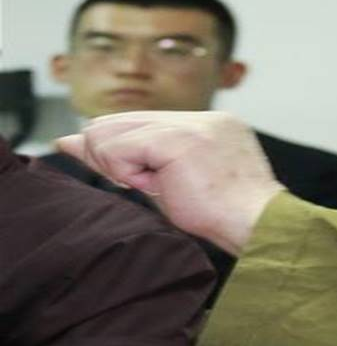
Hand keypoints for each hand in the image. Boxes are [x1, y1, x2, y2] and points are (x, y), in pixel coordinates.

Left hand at [56, 111, 284, 254]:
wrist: (260, 228)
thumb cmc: (223, 217)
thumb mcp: (169, 183)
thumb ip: (127, 159)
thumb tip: (67, 140)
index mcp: (209, 125)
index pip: (137, 121)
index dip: (113, 147)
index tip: (118, 174)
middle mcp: (203, 116)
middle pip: (116, 120)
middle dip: (110, 156)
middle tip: (140, 184)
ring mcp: (192, 124)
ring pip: (109, 132)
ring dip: (120, 167)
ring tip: (155, 186)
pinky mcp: (179, 139)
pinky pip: (118, 149)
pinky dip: (124, 172)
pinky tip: (154, 187)